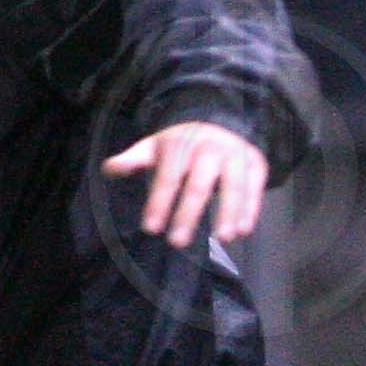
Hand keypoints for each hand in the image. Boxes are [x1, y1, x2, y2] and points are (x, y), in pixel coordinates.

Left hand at [102, 120, 266, 249]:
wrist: (218, 123)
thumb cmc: (181, 146)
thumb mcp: (154, 147)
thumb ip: (133, 159)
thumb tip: (109, 168)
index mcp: (181, 144)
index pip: (169, 177)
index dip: (159, 202)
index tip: (151, 228)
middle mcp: (211, 147)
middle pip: (199, 185)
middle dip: (188, 214)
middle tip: (177, 243)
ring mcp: (236, 154)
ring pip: (233, 186)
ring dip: (228, 212)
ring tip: (224, 239)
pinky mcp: (256, 162)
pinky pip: (255, 187)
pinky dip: (251, 208)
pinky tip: (244, 230)